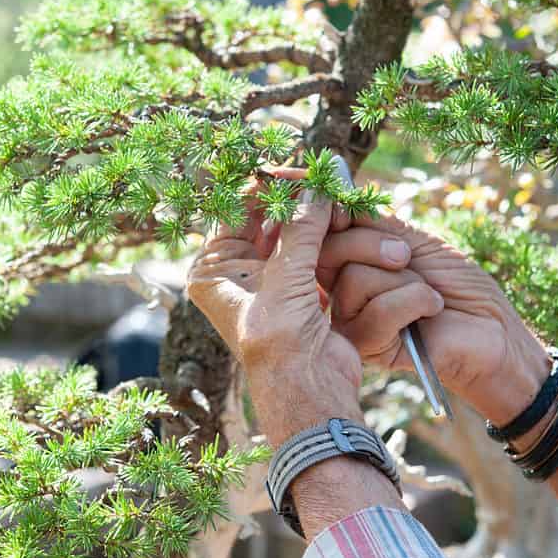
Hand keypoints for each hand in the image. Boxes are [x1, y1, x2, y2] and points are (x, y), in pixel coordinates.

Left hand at [186, 191, 409, 444]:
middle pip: (264, 218)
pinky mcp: (297, 291)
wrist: (307, 390)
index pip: (236, 210)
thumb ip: (301, 227)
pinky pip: (311, 252)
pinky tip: (343, 219)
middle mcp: (235, 272)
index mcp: (213, 269)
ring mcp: (266, 282)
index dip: (266, 185)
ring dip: (314, 216)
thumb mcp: (286, 276)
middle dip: (295, 199)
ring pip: (291, 234)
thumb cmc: (279, 339)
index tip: (297, 167)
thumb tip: (316, 185)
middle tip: (322, 177)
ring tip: (336, 195)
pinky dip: (326, 237)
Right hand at [318, 215, 549, 422]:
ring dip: (404, 280)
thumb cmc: (457, 282)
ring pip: (354, 279)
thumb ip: (375, 224)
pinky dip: (415, 302)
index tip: (349, 214)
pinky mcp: (369, 346)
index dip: (334, 219)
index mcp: (348, 266)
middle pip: (329, 253)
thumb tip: (336, 203)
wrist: (490, 326)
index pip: (323, 236)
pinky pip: (378, 310)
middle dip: (372, 244)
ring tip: (427, 293)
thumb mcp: (415, 240)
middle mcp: (341, 293)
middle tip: (406, 256)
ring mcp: (351, 321)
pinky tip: (431, 311)